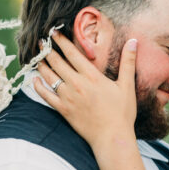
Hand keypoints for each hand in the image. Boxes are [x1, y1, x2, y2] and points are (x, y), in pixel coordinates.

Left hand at [33, 32, 137, 147]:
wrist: (112, 137)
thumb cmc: (122, 113)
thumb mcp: (127, 86)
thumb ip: (128, 62)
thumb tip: (133, 41)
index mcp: (91, 76)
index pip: (72, 53)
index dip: (61, 41)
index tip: (54, 32)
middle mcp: (77, 84)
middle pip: (57, 62)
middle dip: (48, 49)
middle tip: (41, 41)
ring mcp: (68, 97)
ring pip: (50, 76)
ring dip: (42, 65)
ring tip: (37, 56)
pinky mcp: (63, 110)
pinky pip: (46, 96)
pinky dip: (39, 87)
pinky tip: (34, 79)